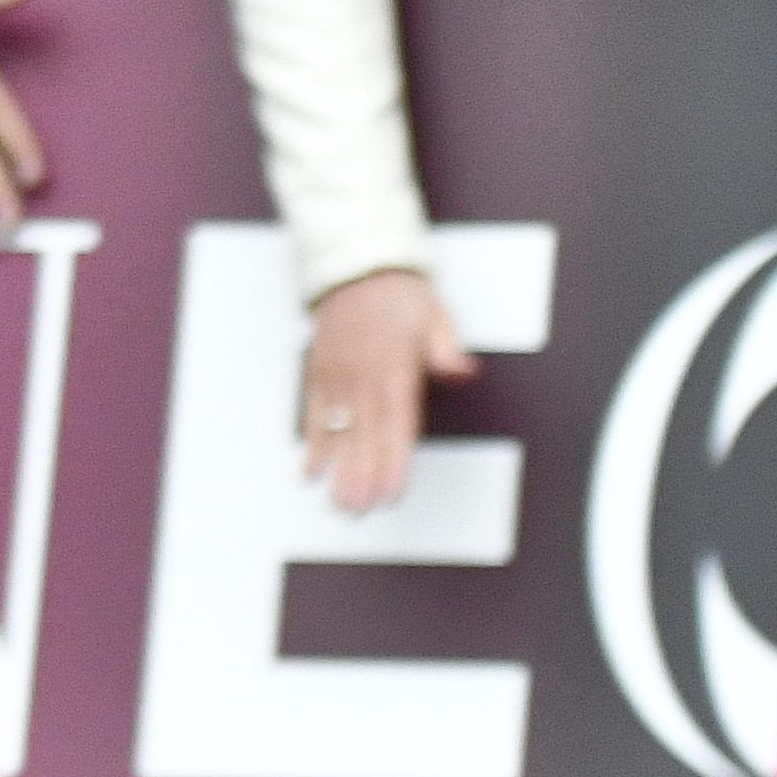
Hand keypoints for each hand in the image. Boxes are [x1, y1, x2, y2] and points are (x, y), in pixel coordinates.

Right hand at [301, 268, 474, 512]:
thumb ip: (446, 350)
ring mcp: (336, 374)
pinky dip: (312, 443)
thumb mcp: (435, 315)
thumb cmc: (399, 295)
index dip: (393, 460)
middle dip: (362, 475)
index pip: (396, 422)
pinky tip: (311, 472)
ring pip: (337, 429)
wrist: (354, 266)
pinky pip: (313, 412)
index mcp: (394, 365)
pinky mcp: (318, 372)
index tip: (391, 491)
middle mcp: (362, 374)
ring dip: (337, 468)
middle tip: (360, 510)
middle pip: (364, 433)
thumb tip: (465, 372)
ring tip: (338, 502)